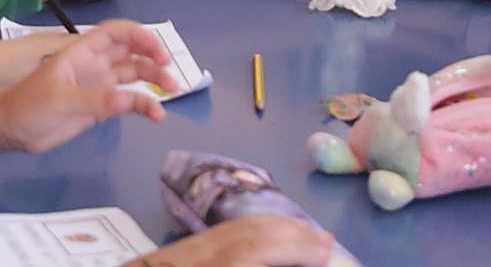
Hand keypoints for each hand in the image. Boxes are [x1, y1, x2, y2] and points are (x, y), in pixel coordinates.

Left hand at [0, 20, 177, 153]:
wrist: (11, 129)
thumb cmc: (29, 105)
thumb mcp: (61, 100)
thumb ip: (96, 99)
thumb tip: (132, 99)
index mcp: (83, 52)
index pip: (115, 33)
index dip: (138, 35)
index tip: (157, 50)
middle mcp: (95, 64)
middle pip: (130, 51)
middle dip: (152, 56)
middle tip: (169, 71)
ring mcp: (99, 85)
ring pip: (134, 74)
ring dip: (154, 78)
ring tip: (172, 90)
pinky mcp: (101, 106)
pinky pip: (129, 100)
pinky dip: (145, 104)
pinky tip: (157, 114)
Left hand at [124, 217, 334, 266]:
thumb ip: (237, 256)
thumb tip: (278, 254)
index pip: (243, 254)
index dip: (288, 249)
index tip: (324, 251)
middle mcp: (178, 260)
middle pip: (240, 235)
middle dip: (288, 236)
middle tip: (326, 241)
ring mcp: (168, 257)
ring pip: (226, 231)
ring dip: (271, 230)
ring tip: (304, 235)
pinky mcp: (164, 258)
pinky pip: (213, 239)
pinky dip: (248, 235)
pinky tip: (266, 239)